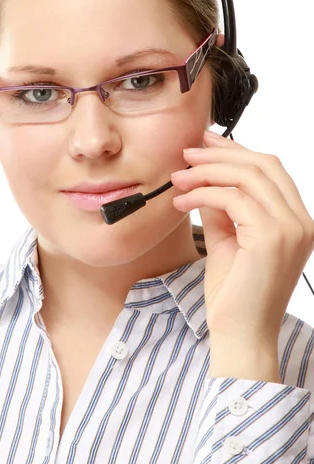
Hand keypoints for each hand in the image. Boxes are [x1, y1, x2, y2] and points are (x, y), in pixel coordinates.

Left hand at [171, 130, 313, 346]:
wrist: (240, 336)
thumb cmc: (235, 295)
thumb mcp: (227, 239)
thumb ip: (221, 207)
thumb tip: (205, 177)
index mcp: (295, 221)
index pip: (270, 170)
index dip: (237, 150)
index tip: (206, 143)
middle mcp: (300, 222)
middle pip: (262, 164)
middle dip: (221, 153)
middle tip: (188, 152)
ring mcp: (290, 229)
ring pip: (248, 176)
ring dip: (207, 171)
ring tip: (179, 178)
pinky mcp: (271, 237)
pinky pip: (232, 199)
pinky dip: (203, 193)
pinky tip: (182, 201)